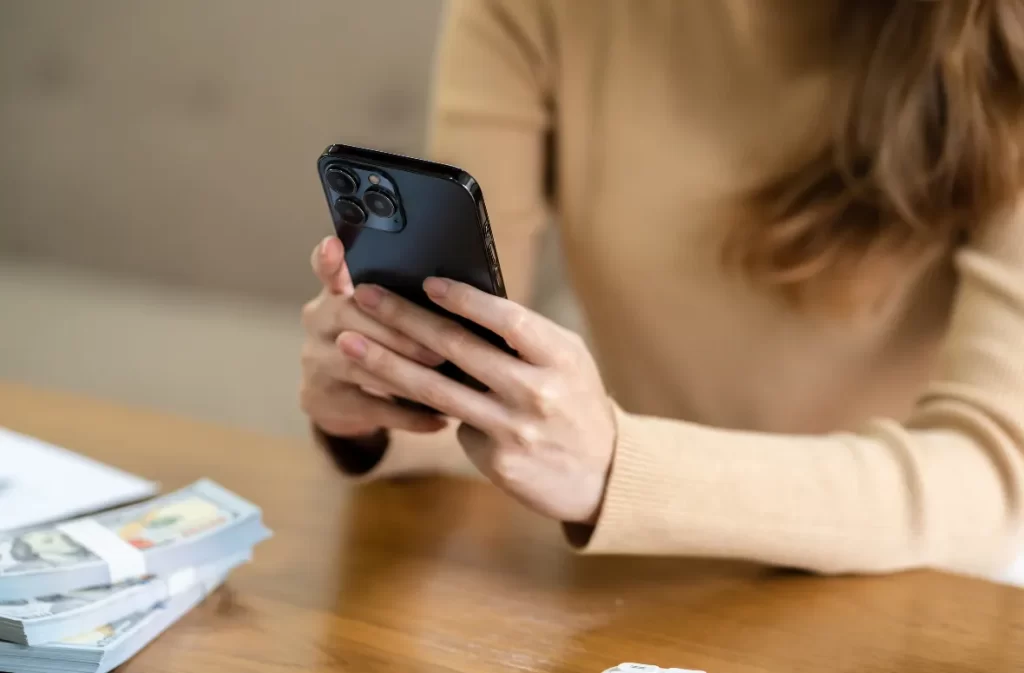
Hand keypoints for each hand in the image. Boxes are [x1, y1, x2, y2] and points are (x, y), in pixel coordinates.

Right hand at [299, 236, 449, 437]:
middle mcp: (318, 322)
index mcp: (336, 294)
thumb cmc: (376, 344)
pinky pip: (371, 407)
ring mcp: (316, 362)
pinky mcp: (322, 399)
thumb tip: (461, 296)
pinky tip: (440, 421)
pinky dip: (409, 416)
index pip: (327, 270)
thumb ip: (402, 303)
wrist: (337, 399)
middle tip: (441, 349)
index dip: (329, 260)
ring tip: (445, 383)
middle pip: (352, 319)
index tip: (334, 245)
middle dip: (401, 334)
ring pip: (361, 364)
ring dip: (406, 374)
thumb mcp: (378, 319)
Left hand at [339, 277, 616, 523]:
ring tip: (350, 343)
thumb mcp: (567, 361)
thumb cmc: (578, 403)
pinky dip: (427, 409)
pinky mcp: (498, 462)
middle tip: (364, 298)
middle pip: (457, 350)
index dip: (464, 300)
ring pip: (436, 392)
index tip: (426, 283)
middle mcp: (536, 392)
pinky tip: (396, 392)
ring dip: (386, 363)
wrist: (603, 474)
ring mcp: (515, 430)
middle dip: (403, 319)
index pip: (506, 319)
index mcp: (559, 357)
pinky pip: (454, 427)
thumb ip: (524, 337)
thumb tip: (461, 306)